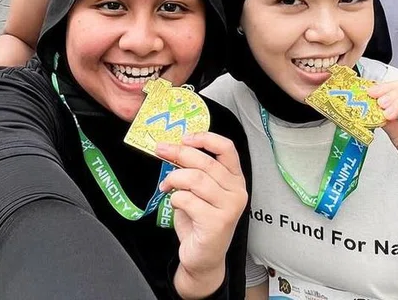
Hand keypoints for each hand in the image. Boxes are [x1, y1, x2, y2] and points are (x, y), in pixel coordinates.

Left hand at [155, 133, 246, 298]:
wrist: (203, 258)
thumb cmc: (199, 223)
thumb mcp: (199, 192)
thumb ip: (194, 171)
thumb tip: (171, 149)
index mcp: (235, 179)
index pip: (227, 148)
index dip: (205, 138)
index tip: (185, 138)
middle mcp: (237, 191)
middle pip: (206, 162)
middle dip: (179, 153)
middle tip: (161, 150)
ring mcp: (229, 207)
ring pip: (195, 179)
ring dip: (174, 178)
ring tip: (165, 185)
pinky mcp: (217, 222)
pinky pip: (188, 200)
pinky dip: (175, 198)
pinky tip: (174, 203)